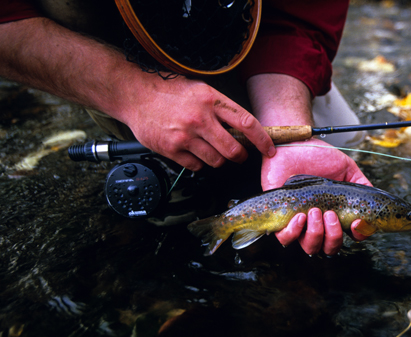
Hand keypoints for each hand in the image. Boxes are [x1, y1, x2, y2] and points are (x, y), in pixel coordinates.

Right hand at [122, 77, 275, 170]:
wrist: (135, 94)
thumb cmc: (169, 91)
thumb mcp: (201, 90)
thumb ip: (221, 108)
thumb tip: (243, 129)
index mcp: (212, 100)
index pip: (247, 123)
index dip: (262, 140)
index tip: (269, 149)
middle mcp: (200, 118)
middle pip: (233, 150)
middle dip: (240, 156)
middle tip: (238, 154)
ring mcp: (186, 135)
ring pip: (216, 161)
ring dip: (218, 160)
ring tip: (210, 149)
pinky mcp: (172, 149)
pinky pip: (196, 166)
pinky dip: (198, 163)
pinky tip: (192, 151)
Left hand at [261, 138, 372, 255]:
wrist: (291, 146)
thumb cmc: (316, 156)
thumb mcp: (346, 168)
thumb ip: (361, 184)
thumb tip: (374, 199)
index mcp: (336, 213)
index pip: (350, 236)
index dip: (358, 235)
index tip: (356, 223)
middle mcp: (319, 223)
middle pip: (330, 248)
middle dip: (333, 236)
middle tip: (330, 214)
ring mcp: (299, 224)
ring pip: (310, 247)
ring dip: (316, 233)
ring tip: (314, 211)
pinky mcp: (280, 221)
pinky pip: (286, 239)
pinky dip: (294, 232)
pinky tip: (300, 216)